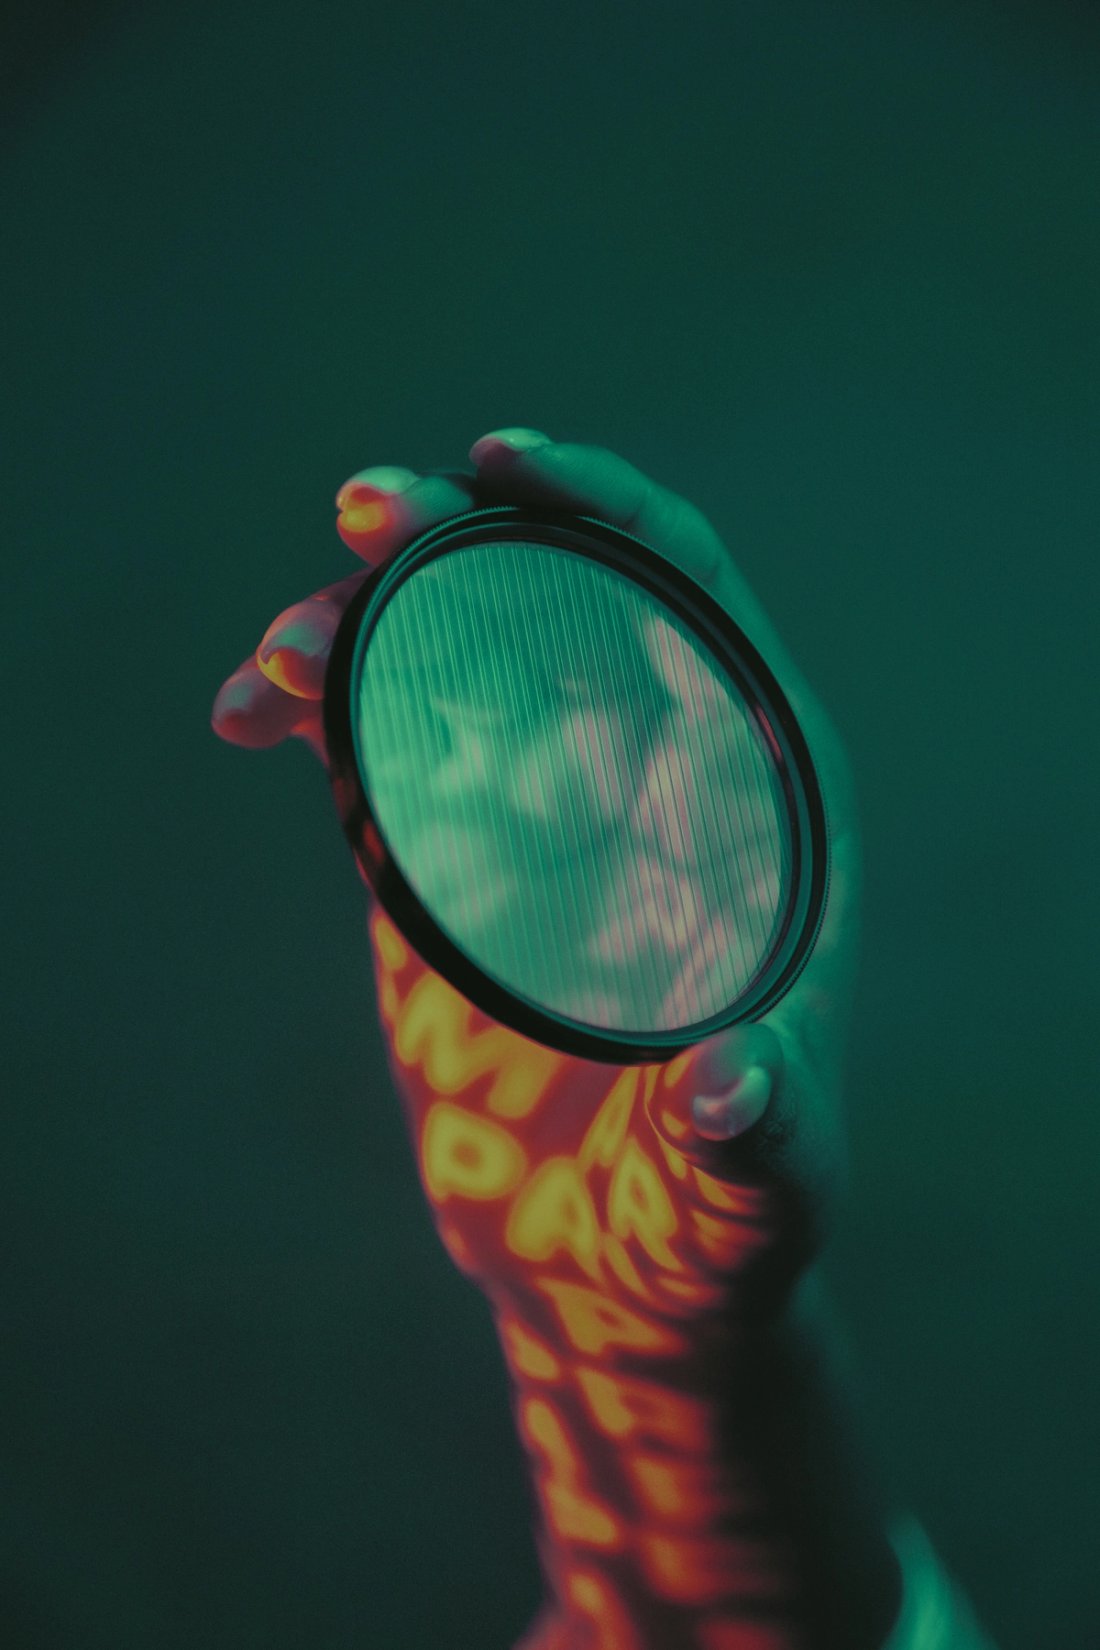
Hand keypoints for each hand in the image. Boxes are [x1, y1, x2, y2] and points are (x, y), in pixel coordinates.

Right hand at [211, 430, 862, 1328]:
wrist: (607, 1270)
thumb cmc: (711, 1222)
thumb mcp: (755, 1185)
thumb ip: (750, 1134)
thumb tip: (725, 1084)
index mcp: (753, 797)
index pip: (691, 600)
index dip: (606, 512)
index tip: (505, 467)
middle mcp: (645, 776)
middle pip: (550, 600)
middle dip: (460, 536)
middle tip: (367, 512)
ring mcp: (534, 813)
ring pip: (445, 660)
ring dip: (362, 620)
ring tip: (282, 653)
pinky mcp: (444, 864)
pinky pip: (373, 745)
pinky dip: (309, 708)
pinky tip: (248, 710)